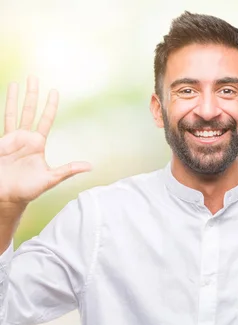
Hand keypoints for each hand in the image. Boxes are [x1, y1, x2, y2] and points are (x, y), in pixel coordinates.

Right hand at [0, 76, 90, 207]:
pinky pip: (3, 122)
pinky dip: (5, 110)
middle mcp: (25, 138)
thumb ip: (68, 170)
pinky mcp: (0, 143)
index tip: (54, 91)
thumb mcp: (51, 179)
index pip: (46, 119)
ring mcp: (11, 139)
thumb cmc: (28, 190)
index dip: (50, 105)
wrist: (6, 196)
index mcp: (37, 144)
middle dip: (32, 94)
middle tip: (34, 77)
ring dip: (15, 98)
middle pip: (29, 110)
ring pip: (14, 113)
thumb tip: (90, 166)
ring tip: (17, 82)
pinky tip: (6, 98)